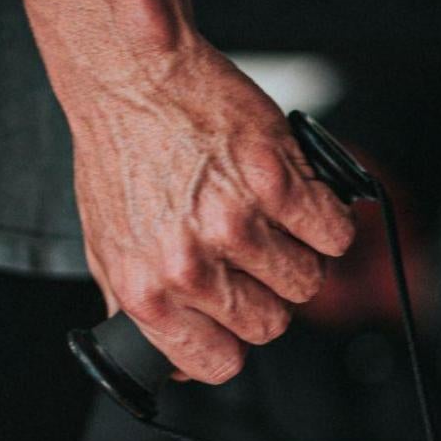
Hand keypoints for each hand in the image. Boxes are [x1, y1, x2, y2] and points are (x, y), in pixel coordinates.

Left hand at [67, 39, 355, 383]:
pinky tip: (297, 197)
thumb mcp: (108, 245)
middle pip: (271, 324)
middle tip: (253, 256)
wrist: (132, 77)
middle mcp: (189, 265)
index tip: (235, 317)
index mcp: (147, 291)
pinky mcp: (274, 182)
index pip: (218, 363)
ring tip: (270, 219)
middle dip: (269, 294)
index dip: (234, 341)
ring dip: (299, 254)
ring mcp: (234, 225)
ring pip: (307, 280)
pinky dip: (326, 218)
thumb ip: (138, 306)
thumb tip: (172, 361)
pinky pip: (332, 232)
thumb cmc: (120, 151)